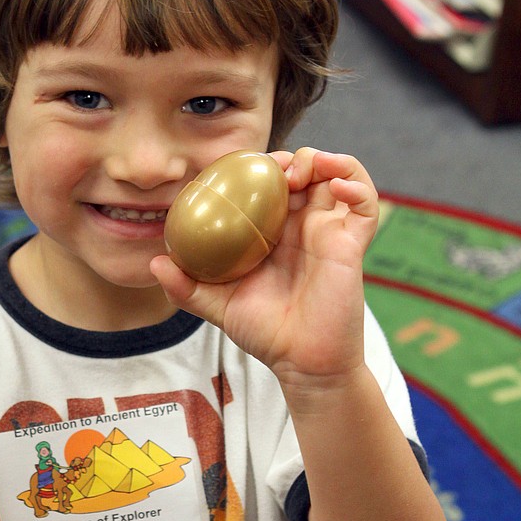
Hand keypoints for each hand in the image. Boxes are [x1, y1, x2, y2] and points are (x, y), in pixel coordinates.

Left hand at [151, 148, 378, 384]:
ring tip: (302, 171)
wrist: (301, 363)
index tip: (244, 166)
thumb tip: (155, 262)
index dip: (260, 165)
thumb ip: (186, 286)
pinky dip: (356, 183)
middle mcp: (302, 224)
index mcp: (272, 230)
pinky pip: (365, 203)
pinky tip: (336, 186)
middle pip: (303, 170)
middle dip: (290, 158)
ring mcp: (329, 230)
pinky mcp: (352, 242)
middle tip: (274, 168)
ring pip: (337, 174)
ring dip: (323, 160)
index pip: (268, 183)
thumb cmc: (265, 332)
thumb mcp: (218, 305)